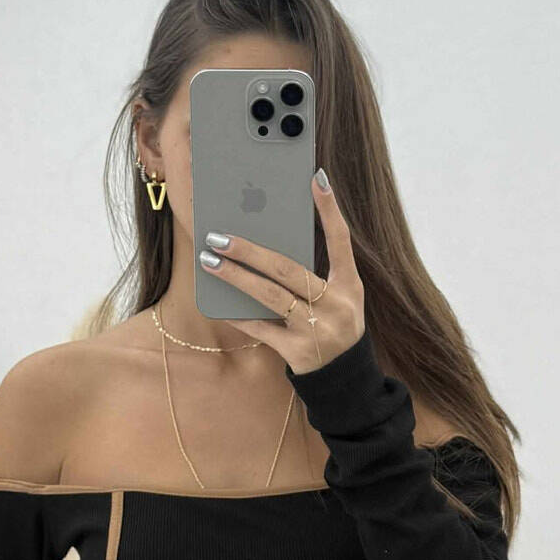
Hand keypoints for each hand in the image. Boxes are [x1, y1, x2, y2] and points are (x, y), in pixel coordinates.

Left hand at [197, 169, 365, 374]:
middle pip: (288, 269)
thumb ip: (315, 273)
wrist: (344, 381)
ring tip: (209, 261)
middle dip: (250, 250)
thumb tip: (269, 243)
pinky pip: (262, 329)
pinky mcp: (298, 352)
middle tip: (218, 236)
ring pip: (271, 296)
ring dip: (236, 277)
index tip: (315, 178)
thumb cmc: (333, 327)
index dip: (329, 210)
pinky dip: (240, 315)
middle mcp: (336, 305)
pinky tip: (219, 302)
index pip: (341, 240)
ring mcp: (317, 330)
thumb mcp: (339, 298)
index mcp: (350, 285)